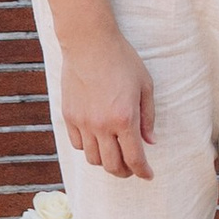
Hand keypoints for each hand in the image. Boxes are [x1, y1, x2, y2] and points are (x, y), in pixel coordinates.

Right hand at [58, 24, 154, 178]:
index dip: (143, 172)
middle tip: (132, 168)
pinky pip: (78, 145)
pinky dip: (89, 148)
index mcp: (125, 118)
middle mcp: (102, 125)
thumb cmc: (122, 59)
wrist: (89, 42)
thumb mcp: (145, 85)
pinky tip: (97, 140)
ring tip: (114, 154)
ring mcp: (82, 122)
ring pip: (93, 159)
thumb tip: (150, 142)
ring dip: (106, 162)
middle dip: (125, 172)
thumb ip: (148, 117)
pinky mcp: (68, 116)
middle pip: (112, 165)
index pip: (134, 158)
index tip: (148, 176)